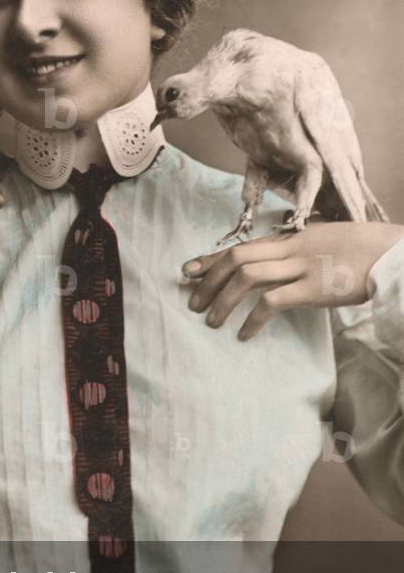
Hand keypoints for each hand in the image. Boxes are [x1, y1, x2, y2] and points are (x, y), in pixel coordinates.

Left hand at [182, 221, 403, 341]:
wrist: (393, 253)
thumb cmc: (363, 250)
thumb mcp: (325, 242)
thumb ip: (299, 252)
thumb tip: (278, 267)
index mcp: (292, 238)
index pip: (243, 246)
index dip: (212, 258)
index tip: (189, 270)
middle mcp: (291, 249)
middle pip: (236, 258)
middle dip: (209, 280)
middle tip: (193, 302)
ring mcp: (301, 267)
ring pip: (246, 276)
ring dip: (223, 299)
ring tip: (211, 321)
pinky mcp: (314, 289)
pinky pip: (272, 302)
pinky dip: (252, 319)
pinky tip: (243, 334)